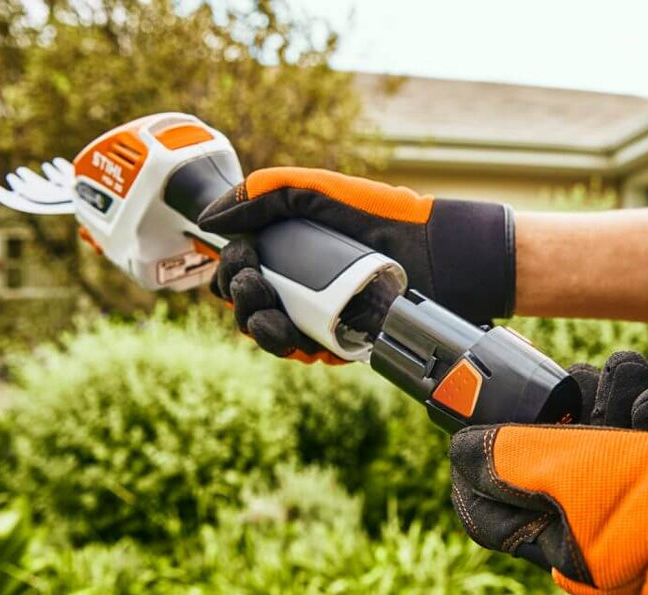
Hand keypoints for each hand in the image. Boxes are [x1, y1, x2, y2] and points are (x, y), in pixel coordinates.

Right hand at [198, 168, 515, 360]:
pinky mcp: (341, 339)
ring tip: (275, 321)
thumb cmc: (384, 216)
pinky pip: (304, 351)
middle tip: (257, 287)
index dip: (230, 267)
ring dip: (260, 330)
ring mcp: (319, 313)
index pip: (239, 267)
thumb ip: (265, 192)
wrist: (438, 253)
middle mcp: (299, 282)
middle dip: (241, 299)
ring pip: (269, 333)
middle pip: (246, 303)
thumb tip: (209, 219)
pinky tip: (300, 339)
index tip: (244, 257)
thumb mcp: (321, 190)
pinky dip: (295, 348)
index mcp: (288, 248)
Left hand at [450, 351, 647, 594]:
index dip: (475, 462)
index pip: (490, 510)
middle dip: (563, 410)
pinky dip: (646, 420)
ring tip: (626, 372)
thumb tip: (461, 450)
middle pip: (551, 464)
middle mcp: (589, 535)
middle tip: (577, 377)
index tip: (476, 419)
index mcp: (555, 545)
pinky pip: (645, 453)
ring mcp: (632, 516)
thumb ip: (508, 458)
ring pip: (601, 449)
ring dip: (609, 402)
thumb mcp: (568, 474)